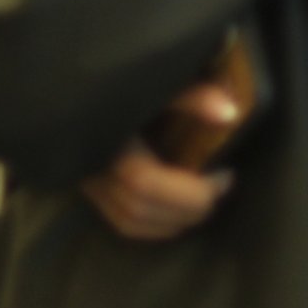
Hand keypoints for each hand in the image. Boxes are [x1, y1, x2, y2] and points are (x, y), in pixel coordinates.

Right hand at [81, 83, 239, 240]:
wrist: (76, 86)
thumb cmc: (121, 85)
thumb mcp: (157, 83)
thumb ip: (190, 95)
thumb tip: (230, 114)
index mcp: (108, 141)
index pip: (145, 182)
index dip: (188, 189)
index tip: (223, 174)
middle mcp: (93, 168)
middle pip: (140, 209)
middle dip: (187, 208)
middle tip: (217, 188)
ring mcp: (88, 182)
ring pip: (129, 221)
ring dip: (172, 221)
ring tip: (200, 201)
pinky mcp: (90, 188)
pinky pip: (121, 221)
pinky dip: (153, 224)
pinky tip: (176, 210)